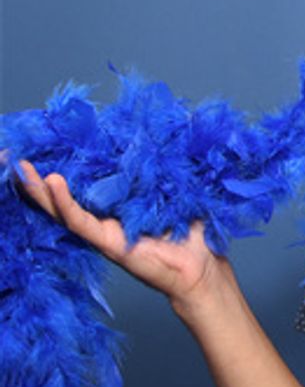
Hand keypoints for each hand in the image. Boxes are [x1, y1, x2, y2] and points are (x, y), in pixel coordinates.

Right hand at [16, 159, 225, 311]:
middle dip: (36, 177)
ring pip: (62, 209)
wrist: (203, 263)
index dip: (63, 162)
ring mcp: (102, 231)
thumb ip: (165, 161)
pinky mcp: (107, 244)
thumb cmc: (192, 225)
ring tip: (22, 168)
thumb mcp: (177, 185)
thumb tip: (168, 123)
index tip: (43, 142)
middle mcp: (104, 217)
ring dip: (39, 188)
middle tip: (14, 155)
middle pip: (63, 195)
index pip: (83, 180)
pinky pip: (80, 221)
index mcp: (117, 203)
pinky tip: (52, 182)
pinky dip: (64, 202)